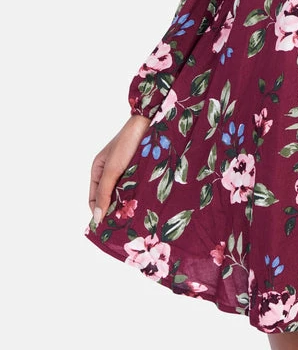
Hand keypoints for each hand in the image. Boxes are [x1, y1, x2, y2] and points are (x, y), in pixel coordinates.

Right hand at [88, 113, 151, 227]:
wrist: (151, 122)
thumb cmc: (127, 142)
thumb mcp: (113, 169)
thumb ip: (104, 193)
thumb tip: (96, 218)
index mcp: (98, 170)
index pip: (94, 199)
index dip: (99, 212)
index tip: (108, 227)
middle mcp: (110, 172)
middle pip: (109, 198)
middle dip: (115, 209)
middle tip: (124, 224)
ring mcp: (125, 171)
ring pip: (123, 194)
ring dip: (128, 203)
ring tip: (135, 217)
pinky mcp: (139, 170)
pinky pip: (135, 187)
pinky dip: (137, 195)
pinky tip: (143, 204)